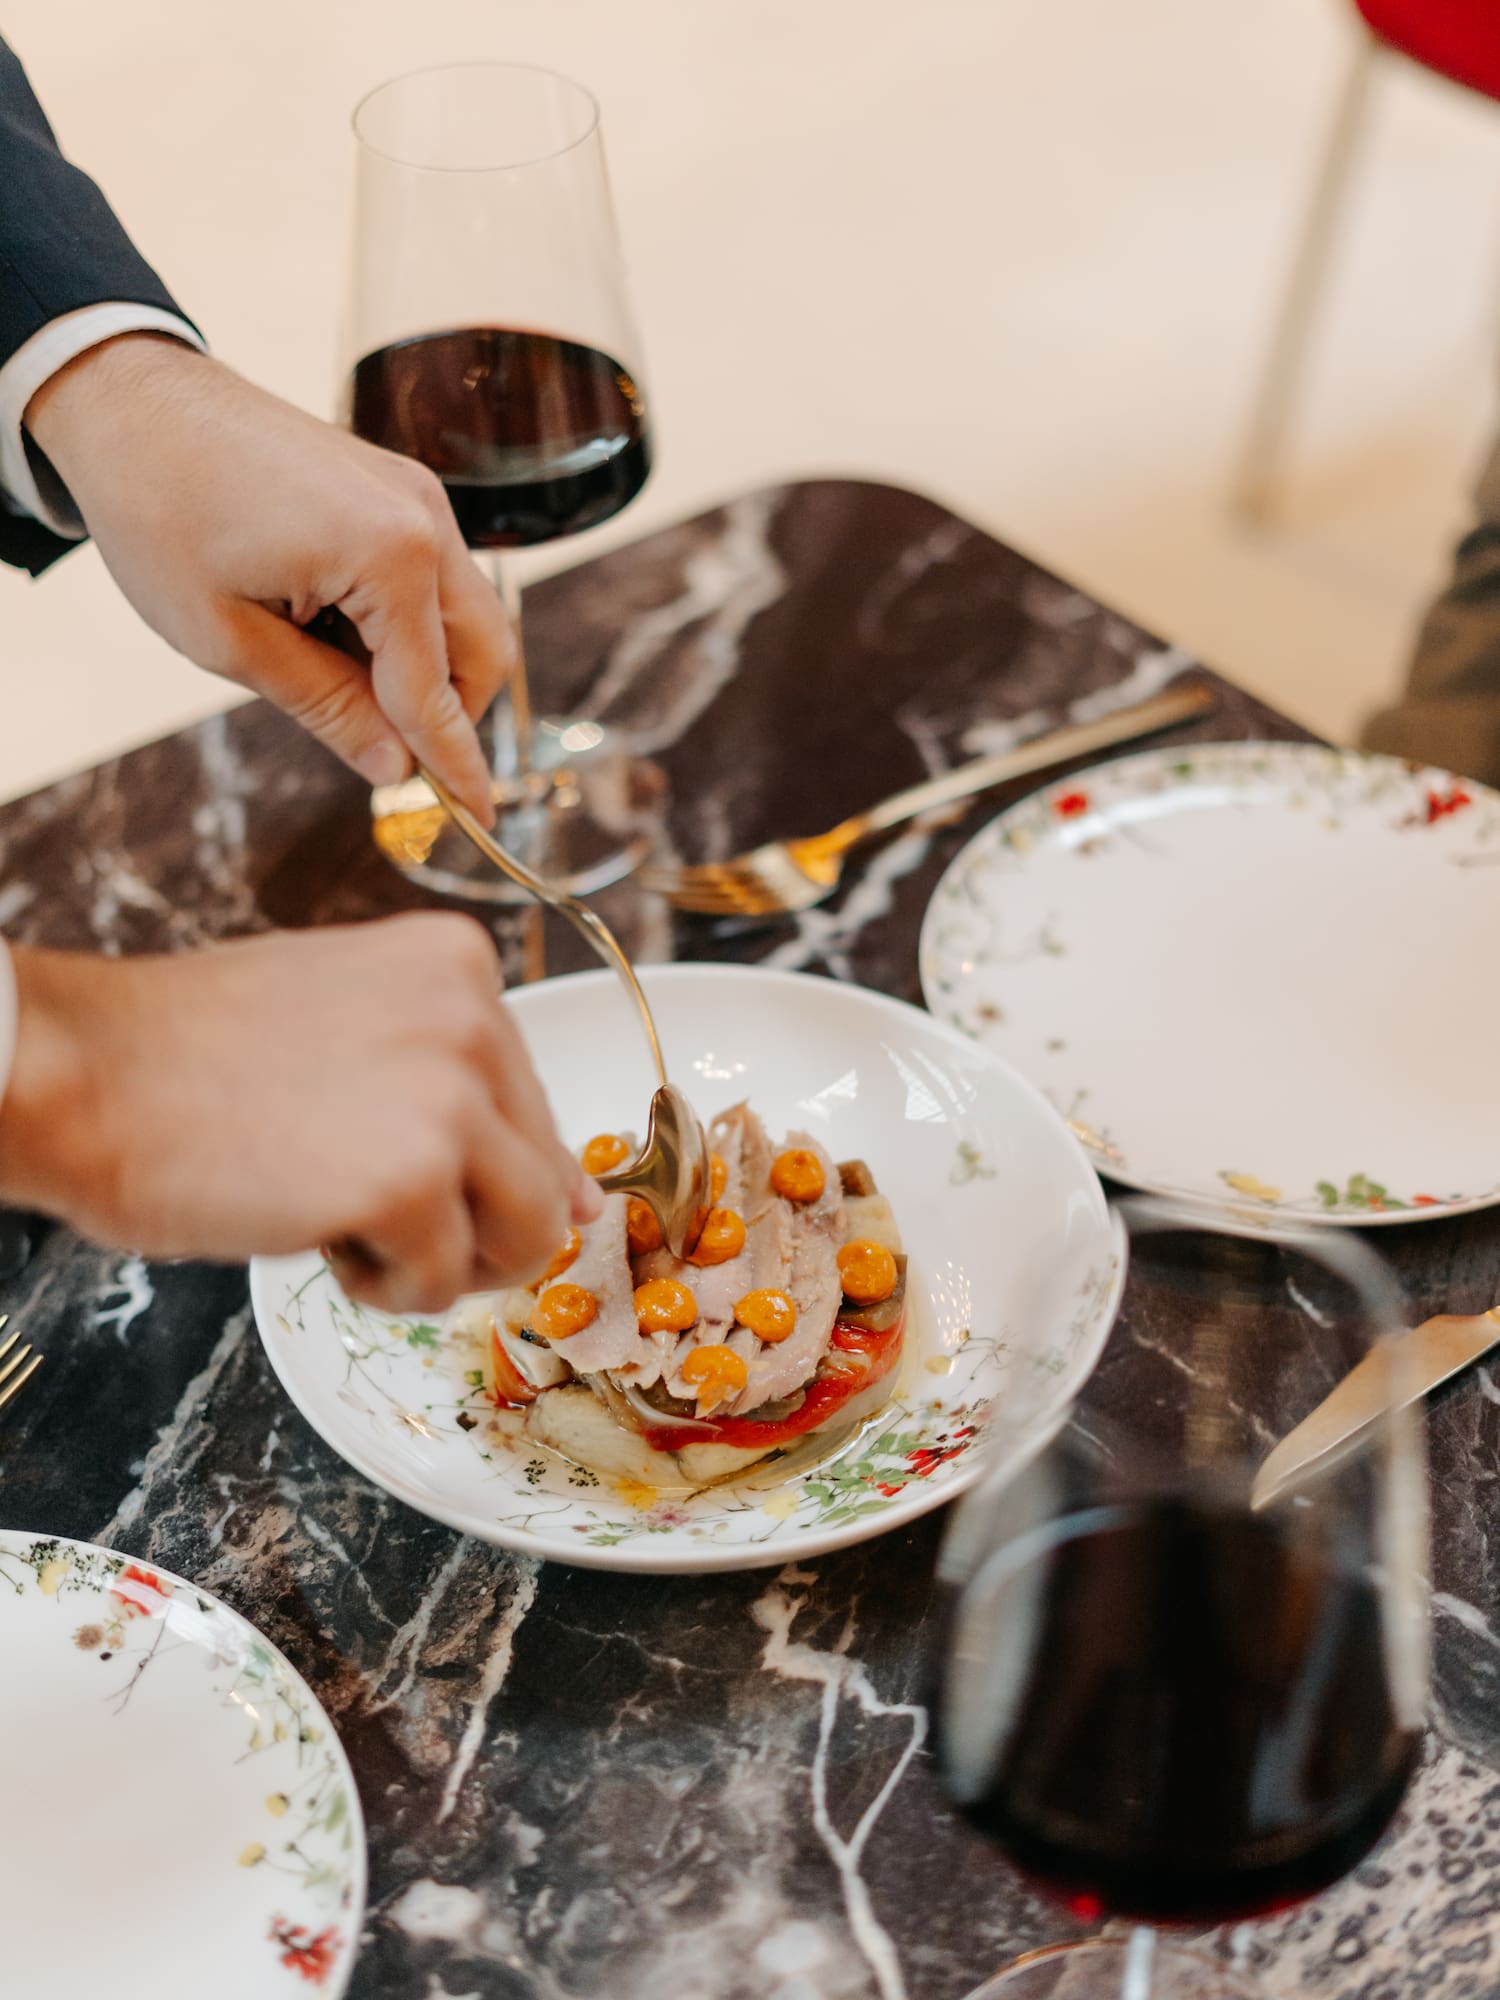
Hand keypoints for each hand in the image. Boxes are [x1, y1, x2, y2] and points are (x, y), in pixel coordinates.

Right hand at [0, 917, 599, 1311]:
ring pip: (531, 1235)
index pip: (532, 1107)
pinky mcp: (413, 1178)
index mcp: (463, 964)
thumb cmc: (193, 1062)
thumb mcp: (355, 1038)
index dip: (470, 1166)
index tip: (392, 1161)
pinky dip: (386, 1291)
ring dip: (444, 1262)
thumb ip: (466, 1094)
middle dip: (465, 1219)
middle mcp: (477, 1016)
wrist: (81, 1075)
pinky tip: (315, 1235)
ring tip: (349, 1223)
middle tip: (359, 1200)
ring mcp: (451, 1095)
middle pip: (543, 1175)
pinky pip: (447, 1283)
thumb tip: (586, 1203)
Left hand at [25, 335, 510, 822]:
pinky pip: (432, 574)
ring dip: (422, 666)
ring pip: (463, 614)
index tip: (477, 818)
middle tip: (385, 751)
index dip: (453, 765)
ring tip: (325, 667)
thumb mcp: (231, 640)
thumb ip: (326, 707)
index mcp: (389, 555)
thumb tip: (392, 768)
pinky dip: (403, 621)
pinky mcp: (399, 485)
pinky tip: (330, 624)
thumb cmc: (162, 511)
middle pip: (482, 652)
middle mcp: (424, 518)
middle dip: (448, 714)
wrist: (127, 399)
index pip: (435, 692)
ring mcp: (417, 494)